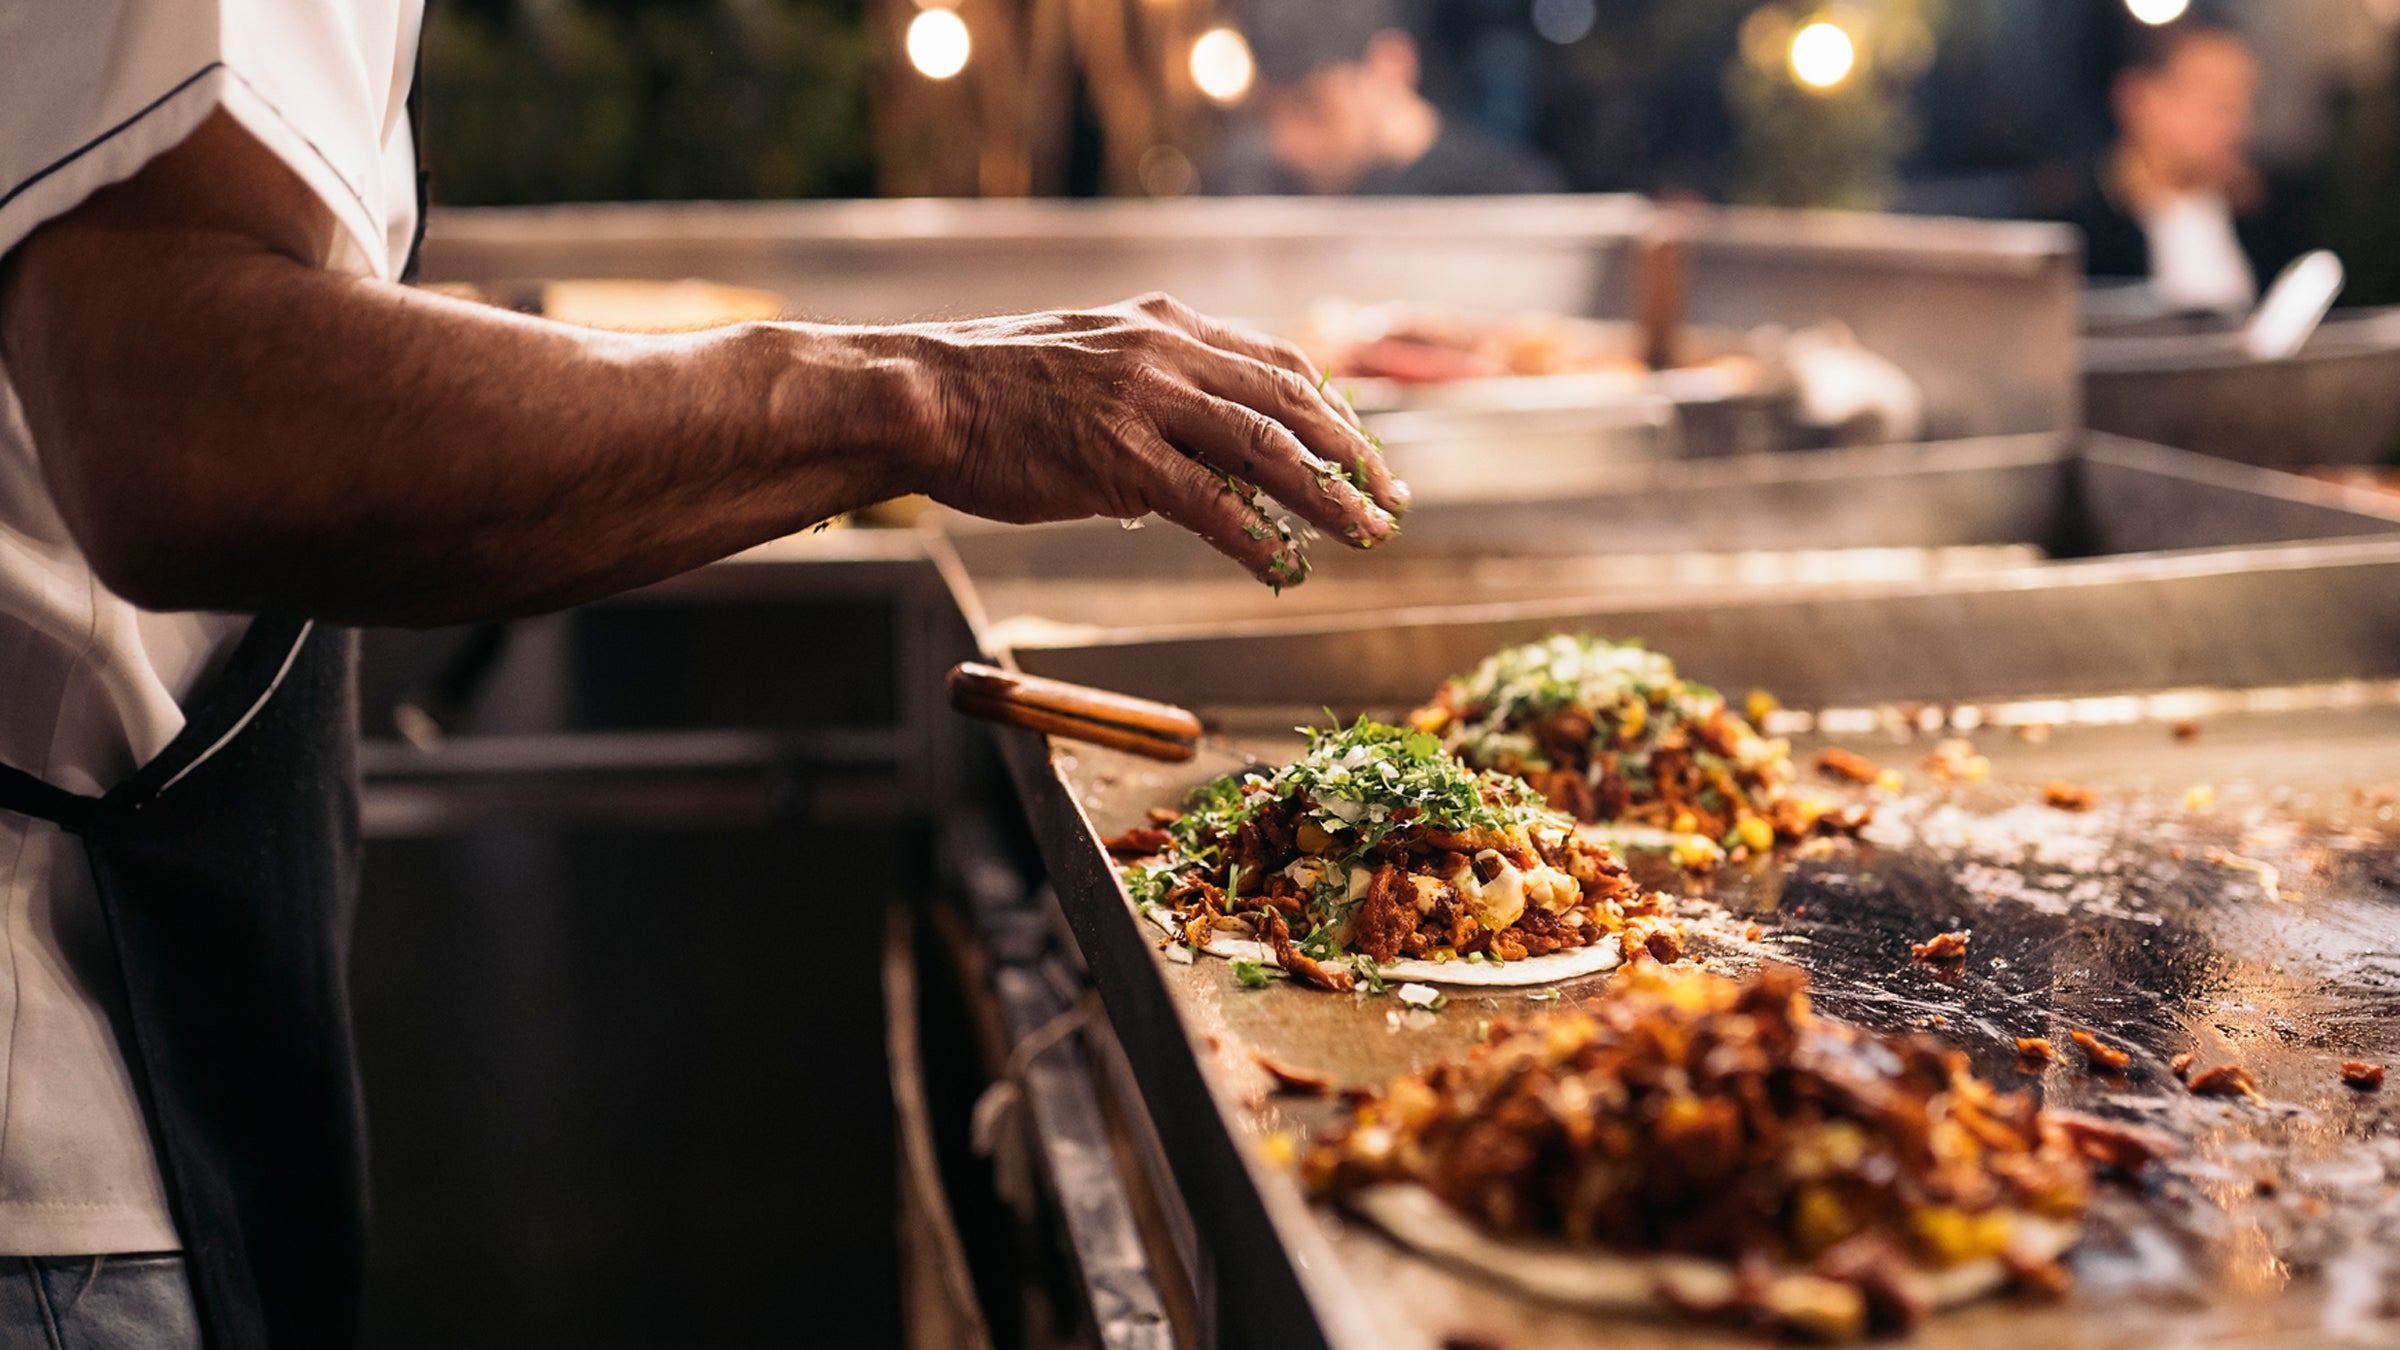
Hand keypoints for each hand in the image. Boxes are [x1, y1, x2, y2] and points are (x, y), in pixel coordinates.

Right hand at [898, 293, 1407, 586]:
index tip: (1365, 451)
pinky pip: (1210, 502)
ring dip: (1327, 496)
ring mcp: (1144, 400)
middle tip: (1393, 499)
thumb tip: (1193, 463)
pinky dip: (1258, 538)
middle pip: (1290, 401)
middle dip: (1352, 454)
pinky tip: (1288, 567)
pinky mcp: (1118, 456)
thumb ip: (1150, 397)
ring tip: (1367, 535)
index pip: (1275, 362)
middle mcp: (1167, 350)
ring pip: (1266, 449)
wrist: (922, 394)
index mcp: (1165, 324)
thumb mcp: (1089, 366)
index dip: (1332, 411)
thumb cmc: (993, 391)